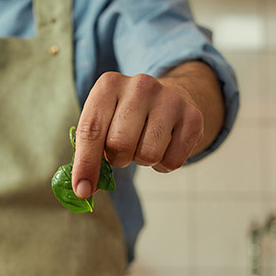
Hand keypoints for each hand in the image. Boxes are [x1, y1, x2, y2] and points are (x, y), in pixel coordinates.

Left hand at [71, 71, 204, 198]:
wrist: (171, 97)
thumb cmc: (127, 116)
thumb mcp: (103, 120)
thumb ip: (88, 150)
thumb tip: (83, 189)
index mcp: (109, 84)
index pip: (91, 130)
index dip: (85, 164)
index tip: (82, 190)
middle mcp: (140, 86)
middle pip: (119, 144)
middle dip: (117, 158)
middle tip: (122, 151)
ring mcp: (170, 99)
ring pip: (148, 155)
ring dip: (142, 160)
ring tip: (144, 144)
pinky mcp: (193, 117)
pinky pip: (173, 161)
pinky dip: (164, 164)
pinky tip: (164, 146)